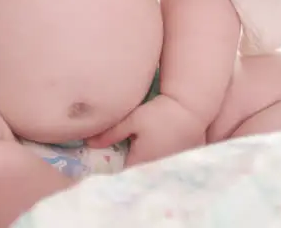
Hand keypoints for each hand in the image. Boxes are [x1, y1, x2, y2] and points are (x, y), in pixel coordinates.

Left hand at [87, 95, 208, 166]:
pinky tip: (154, 148)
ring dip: (142, 162)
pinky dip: (156, 159)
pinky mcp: (180, 159)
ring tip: (136, 151)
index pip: (120, 171)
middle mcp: (155, 168)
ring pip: (149, 168)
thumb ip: (110, 133)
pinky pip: (162, 164)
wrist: (192, 108)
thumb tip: (88, 143)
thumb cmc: (160, 113)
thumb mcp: (132, 120)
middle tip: (116, 154)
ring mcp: (169, 165)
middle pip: (135, 172)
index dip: (110, 166)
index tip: (102, 159)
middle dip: (126, 165)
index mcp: (141, 161)